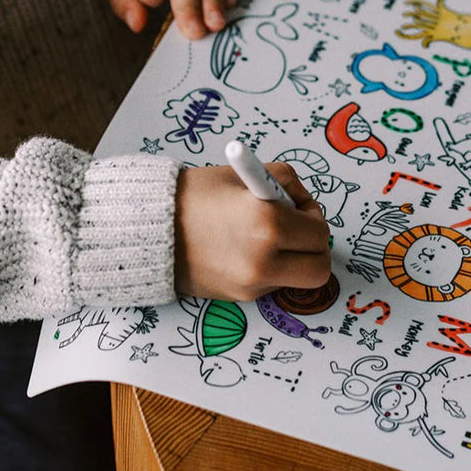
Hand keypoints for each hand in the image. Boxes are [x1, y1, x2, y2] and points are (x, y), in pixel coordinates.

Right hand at [173, 162, 331, 301]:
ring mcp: (251, 284)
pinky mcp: (240, 297)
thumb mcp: (246, 173)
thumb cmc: (197, 194)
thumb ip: (286, 184)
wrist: (151, 228)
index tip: (299, 209)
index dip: (314, 217)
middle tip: (298, 230)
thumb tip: (305, 205)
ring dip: (294, 261)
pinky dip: (271, 269)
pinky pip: (272, 285)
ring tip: (269, 239)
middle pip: (319, 269)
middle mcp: (263, 260)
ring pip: (298, 281)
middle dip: (314, 248)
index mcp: (268, 223)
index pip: (319, 233)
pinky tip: (247, 249)